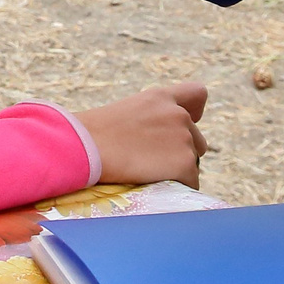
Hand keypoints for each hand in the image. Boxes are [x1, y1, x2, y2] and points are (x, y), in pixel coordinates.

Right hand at [76, 80, 208, 184]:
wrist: (86, 148)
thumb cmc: (92, 135)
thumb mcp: (123, 114)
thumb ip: (146, 120)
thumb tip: (153, 141)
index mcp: (160, 98)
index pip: (197, 94)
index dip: (194, 112)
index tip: (187, 123)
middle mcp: (178, 114)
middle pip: (196, 140)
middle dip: (181, 153)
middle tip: (151, 163)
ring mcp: (184, 138)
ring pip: (192, 164)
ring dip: (176, 172)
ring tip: (146, 174)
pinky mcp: (185, 164)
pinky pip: (190, 184)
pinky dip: (176, 189)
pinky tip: (154, 186)